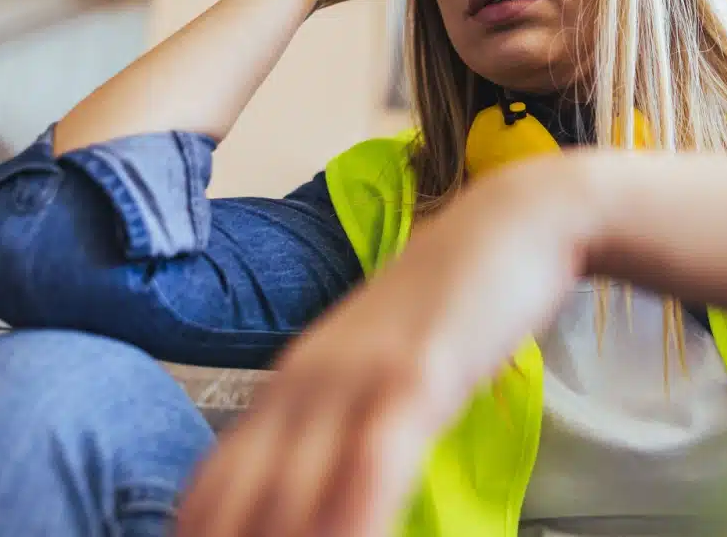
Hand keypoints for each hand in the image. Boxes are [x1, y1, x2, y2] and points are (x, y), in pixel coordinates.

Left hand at [177, 156, 594, 536]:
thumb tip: (315, 496)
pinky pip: (371, 462)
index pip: (213, 488)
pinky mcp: (416, 374)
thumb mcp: (377, 367)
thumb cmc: (451, 303)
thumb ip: (340, 426)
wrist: (513, 220)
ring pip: (293, 493)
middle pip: (239, 502)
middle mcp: (304, 384)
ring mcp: (356, 377)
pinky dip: (356, 518)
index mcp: (286, 387)